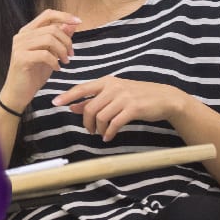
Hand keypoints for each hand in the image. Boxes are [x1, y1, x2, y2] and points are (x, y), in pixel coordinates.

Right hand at [0, 10, 80, 107]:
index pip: (47, 14)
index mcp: (28, 31)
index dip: (64, 15)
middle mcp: (22, 36)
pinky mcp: (21, 58)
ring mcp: (20, 46)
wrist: (19, 93)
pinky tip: (57, 68)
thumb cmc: (34, 73)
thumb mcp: (51, 53)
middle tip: (71, 55)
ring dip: (62, 51)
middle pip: (52, 28)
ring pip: (49, 39)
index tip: (79, 22)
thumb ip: (59, 38)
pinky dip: (55, 61)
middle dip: (67, 41)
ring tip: (65, 61)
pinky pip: (45, 54)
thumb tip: (72, 24)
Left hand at [53, 76, 187, 141]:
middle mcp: (113, 87)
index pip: (81, 88)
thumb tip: (72, 107)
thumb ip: (93, 100)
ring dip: (98, 128)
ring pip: (100, 116)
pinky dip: (109, 132)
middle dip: (86, 122)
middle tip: (90, 130)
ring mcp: (123, 97)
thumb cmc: (136, 96)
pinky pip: (114, 123)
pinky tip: (108, 137)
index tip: (55, 103)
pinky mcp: (133, 108)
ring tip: (101, 134)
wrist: (164, 98)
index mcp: (106, 82)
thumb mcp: (114, 95)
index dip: (67, 96)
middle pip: (90, 107)